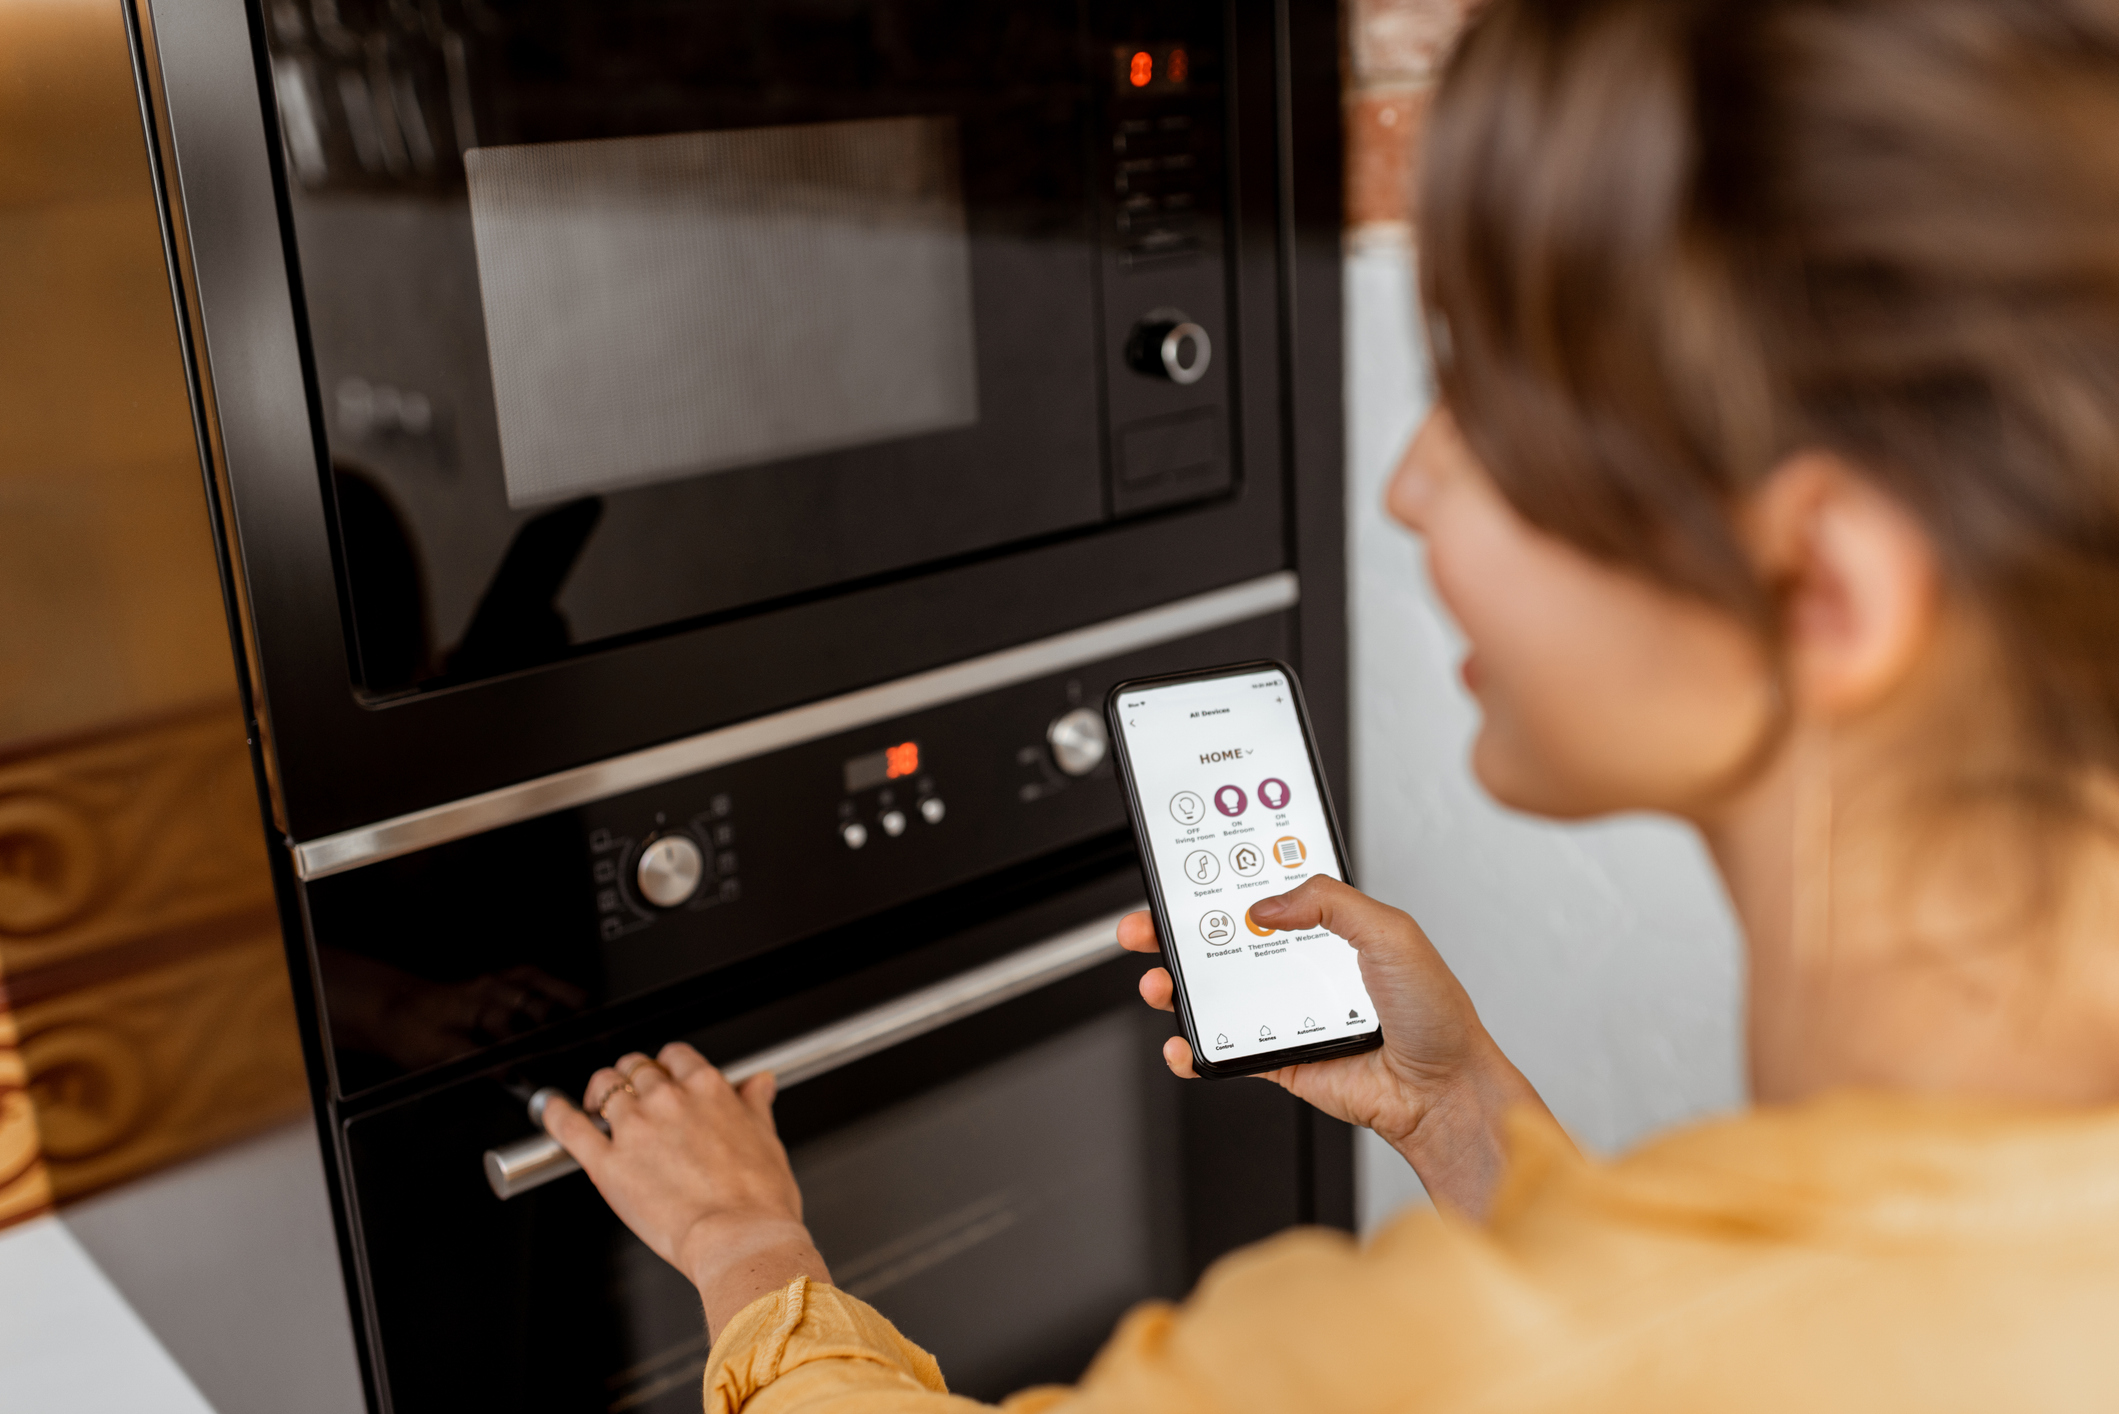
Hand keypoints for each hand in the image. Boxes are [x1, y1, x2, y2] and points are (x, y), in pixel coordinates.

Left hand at [543, 1042, 829, 1335]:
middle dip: (633, 1077)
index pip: (676, 1056)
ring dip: (600, 1091)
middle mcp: (668, 1099)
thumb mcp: (766, 1139)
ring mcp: (635, 1127)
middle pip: (637, 1066)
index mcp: (707, 1088)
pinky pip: (571, 1127)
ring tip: (598, 1105)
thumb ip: (755, 1105)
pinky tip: (551, 1108)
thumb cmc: (759, 1199)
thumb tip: (759, 1083)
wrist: (740, 1238)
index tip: (666, 1079)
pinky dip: (555, 1113)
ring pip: (604, 1085)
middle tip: (634, 1097)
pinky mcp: (607, 1163)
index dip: (668, 1066)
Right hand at [1122, 876, 1552, 1215]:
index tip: (1184, 877)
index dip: (1220, 885)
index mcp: (1328, 928)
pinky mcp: (1279, 1059)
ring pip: (1214, 996)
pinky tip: (1184, 1044)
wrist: (1444, 1091)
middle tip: (1146, 928)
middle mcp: (1302, 967)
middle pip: (1223, 942)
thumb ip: (1330, 901)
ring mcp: (1286, 1014)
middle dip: (1176, 934)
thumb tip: (1268, 904)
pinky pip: (1226, 1052)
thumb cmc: (1435, 1014)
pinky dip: (1194, 1052)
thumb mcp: (1392, 932)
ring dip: (1176, 989)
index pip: (1263, 894)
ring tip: (1160, 984)